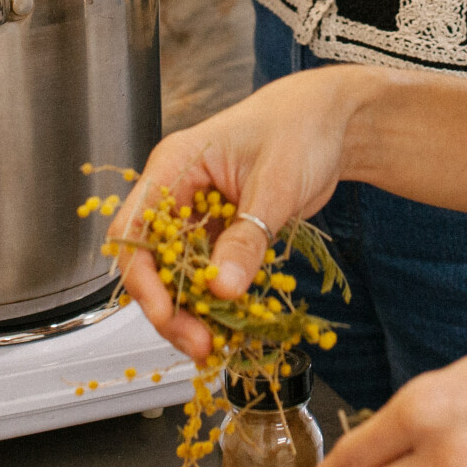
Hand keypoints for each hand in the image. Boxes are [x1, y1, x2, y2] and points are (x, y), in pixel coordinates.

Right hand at [102, 68, 372, 359]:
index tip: (166, 313)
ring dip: (194, 311)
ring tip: (217, 345)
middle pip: (152, 262)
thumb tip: (222, 289)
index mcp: (174, 166)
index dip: (142, 278)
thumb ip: (247, 237)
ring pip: (179, 275)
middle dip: (170, 307)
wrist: (332, 122)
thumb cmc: (300, 127)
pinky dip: (219, 302)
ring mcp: (199, 215)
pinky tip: (233, 327)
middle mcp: (178, 193)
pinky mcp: (222, 233)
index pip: (135, 229)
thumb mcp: (275, 184)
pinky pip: (210, 275)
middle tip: (199, 343)